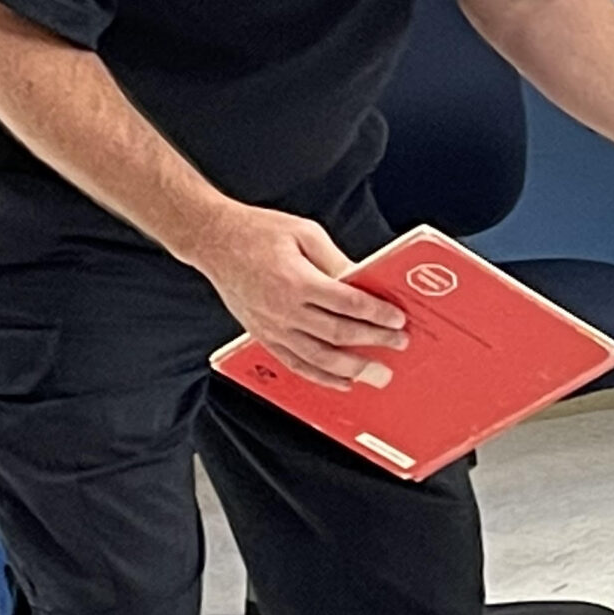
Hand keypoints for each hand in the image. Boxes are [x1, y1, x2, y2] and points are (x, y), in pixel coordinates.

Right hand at [188, 205, 407, 390]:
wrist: (214, 241)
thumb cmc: (259, 232)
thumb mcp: (305, 233)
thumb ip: (336, 261)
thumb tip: (365, 282)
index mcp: (297, 281)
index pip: (347, 303)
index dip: (376, 313)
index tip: (398, 319)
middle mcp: (283, 310)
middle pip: (337, 334)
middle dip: (374, 341)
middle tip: (399, 345)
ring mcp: (271, 328)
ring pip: (318, 358)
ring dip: (352, 369)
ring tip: (378, 374)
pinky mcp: (263, 336)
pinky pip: (295, 364)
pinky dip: (320, 377)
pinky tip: (342, 382)